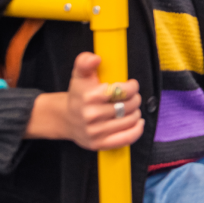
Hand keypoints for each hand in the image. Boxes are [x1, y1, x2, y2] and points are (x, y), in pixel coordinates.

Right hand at [25, 52, 144, 149]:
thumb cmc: (78, 95)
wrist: (65, 119)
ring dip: (136, 113)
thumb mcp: (79, 75)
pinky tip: (138, 122)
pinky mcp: (100, 144)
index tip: (132, 85)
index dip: (131, 87)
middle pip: (128, 106)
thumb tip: (95, 58)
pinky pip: (126, 138)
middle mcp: (91, 115)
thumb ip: (85, 62)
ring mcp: (96, 132)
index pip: (120, 91)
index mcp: (89, 97)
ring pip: (130, 120)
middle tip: (132, 97)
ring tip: (132, 108)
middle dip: (135, 99)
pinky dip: (137, 130)